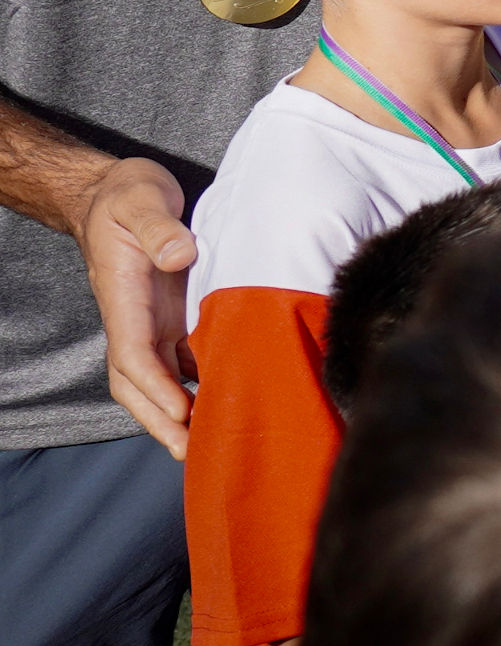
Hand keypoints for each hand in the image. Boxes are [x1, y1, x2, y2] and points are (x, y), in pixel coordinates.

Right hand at [77, 158, 198, 453]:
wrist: (124, 192)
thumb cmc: (129, 196)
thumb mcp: (142, 199)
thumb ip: (159, 227)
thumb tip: (180, 255)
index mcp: (124, 298)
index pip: (133, 354)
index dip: (155, 387)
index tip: (181, 411)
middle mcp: (137, 319)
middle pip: (139, 383)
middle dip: (162, 421)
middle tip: (194, 453)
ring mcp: (155, 321)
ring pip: (162, 380)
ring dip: (182, 412)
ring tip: (215, 442)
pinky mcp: (175, 317)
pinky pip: (184, 361)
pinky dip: (202, 384)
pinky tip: (232, 400)